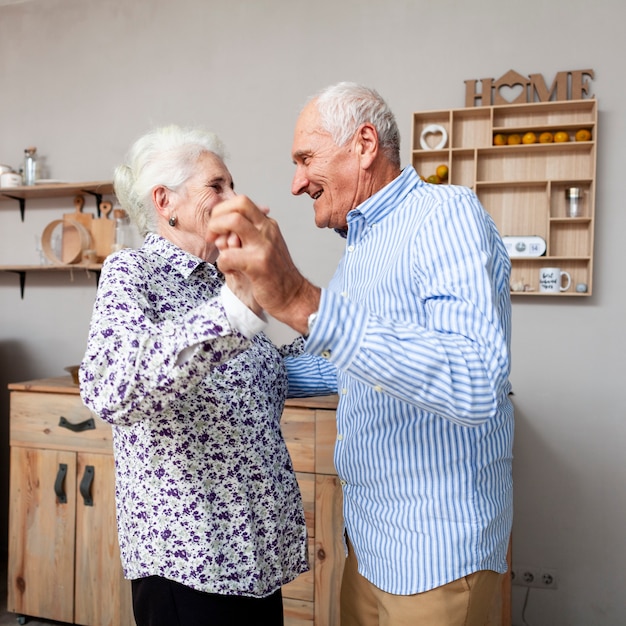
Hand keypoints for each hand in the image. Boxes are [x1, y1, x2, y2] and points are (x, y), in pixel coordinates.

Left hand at [207, 195, 319, 333]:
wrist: (293, 296)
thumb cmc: (274, 276)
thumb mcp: (261, 249)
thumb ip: (242, 238)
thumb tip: (219, 232)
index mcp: (267, 224)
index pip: (242, 202)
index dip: (222, 211)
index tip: (216, 229)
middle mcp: (267, 230)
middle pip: (238, 204)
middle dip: (217, 217)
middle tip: (212, 236)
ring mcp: (264, 245)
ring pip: (233, 222)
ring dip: (217, 234)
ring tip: (222, 252)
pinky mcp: (258, 263)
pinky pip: (227, 255)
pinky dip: (222, 264)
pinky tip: (230, 271)